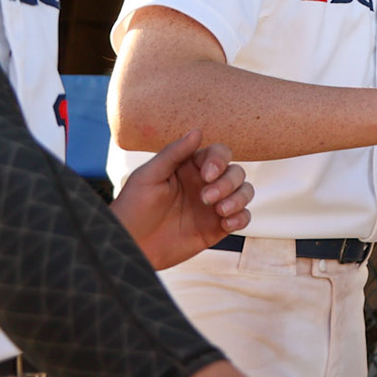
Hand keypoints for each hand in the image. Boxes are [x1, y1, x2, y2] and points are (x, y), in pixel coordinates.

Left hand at [111, 130, 252, 268]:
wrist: (131, 246)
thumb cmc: (133, 208)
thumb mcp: (148, 176)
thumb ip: (173, 153)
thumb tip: (197, 131)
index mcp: (190, 168)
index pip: (219, 153)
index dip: (219, 161)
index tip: (208, 175)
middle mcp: (206, 184)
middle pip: (236, 172)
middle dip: (227, 183)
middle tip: (206, 198)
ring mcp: (214, 205)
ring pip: (245, 192)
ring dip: (238, 199)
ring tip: (220, 211)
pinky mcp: (218, 227)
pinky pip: (243, 217)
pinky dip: (241, 217)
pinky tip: (226, 223)